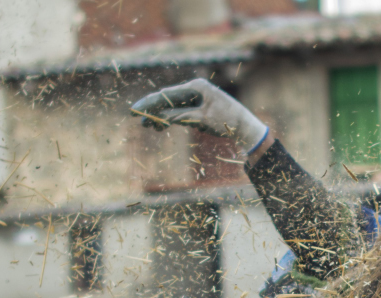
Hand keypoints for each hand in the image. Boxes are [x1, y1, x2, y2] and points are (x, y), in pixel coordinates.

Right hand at [130, 79, 267, 152]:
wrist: (245, 126)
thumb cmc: (227, 121)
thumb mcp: (202, 120)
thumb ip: (180, 116)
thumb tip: (159, 117)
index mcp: (196, 87)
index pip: (167, 95)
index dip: (149, 103)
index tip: (135, 110)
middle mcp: (194, 89)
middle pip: (167, 99)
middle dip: (152, 110)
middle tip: (138, 120)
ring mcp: (195, 97)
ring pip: (171, 106)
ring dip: (160, 116)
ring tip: (149, 127)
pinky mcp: (197, 106)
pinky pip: (178, 111)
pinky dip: (169, 118)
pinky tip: (159, 126)